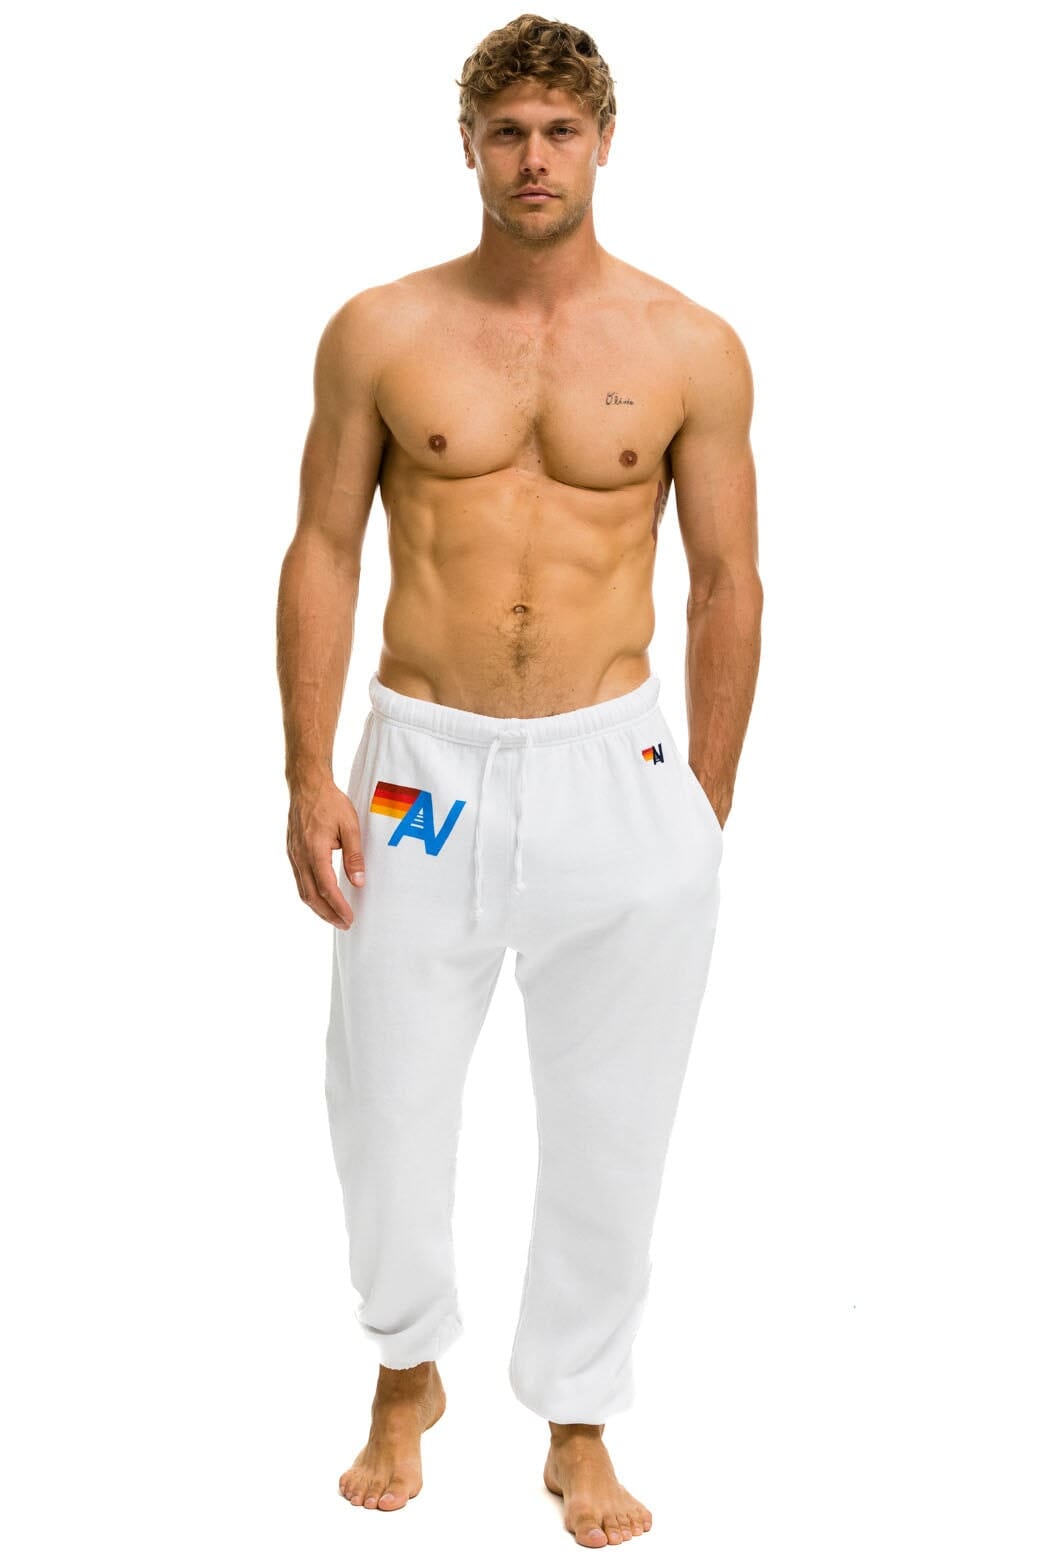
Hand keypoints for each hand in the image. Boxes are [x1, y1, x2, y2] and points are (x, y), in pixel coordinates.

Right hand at [286, 774, 364, 929]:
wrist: (307, 785)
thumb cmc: (330, 802)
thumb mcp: (350, 826)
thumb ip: (354, 856)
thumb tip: (359, 882)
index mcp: (314, 850)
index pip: (327, 887)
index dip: (338, 906)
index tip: (350, 918)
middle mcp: (300, 856)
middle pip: (311, 896)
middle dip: (328, 914)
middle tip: (344, 924)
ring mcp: (293, 855)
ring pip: (303, 891)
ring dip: (318, 908)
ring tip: (334, 917)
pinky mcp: (292, 853)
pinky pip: (300, 881)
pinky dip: (311, 895)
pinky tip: (321, 899)